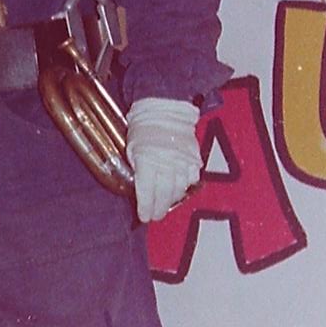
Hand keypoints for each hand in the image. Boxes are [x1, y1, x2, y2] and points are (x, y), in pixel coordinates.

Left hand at [126, 98, 201, 222]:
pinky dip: (185, 187)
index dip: (145, 208)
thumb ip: (137, 169)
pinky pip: (192, 179)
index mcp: (147, 162)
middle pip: (164, 196)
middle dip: (158, 209)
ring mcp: (182, 162)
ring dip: (171, 200)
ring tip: (165, 205)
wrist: (164, 109)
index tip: (144, 217)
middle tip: (154, 216)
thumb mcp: (132, 149)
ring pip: (179, 190)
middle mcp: (166, 164)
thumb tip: (139, 188)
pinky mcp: (194, 158)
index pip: (146, 193)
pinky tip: (179, 189)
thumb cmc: (143, 128)